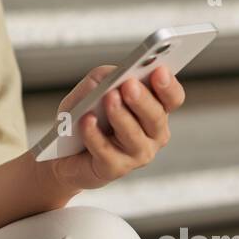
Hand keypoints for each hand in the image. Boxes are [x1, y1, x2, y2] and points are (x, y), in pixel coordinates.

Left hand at [45, 63, 185, 192]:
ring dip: (120, 115)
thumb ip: (104, 77)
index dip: (168, 86)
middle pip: (156, 116)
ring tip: (109, 97)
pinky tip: (86, 120)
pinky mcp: (115, 168)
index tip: (159, 70)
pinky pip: (106, 151)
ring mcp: (137, 154)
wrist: (65, 152)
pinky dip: (94, 134)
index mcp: (155, 109)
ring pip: (133, 135)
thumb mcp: (93, 88)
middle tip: (129, 84)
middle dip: (142, 99)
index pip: (172, 98)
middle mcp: (153, 134)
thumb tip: (111, 77)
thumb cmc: (87, 114)